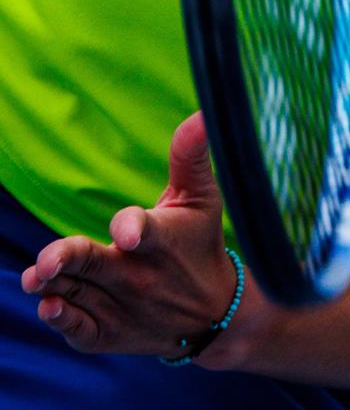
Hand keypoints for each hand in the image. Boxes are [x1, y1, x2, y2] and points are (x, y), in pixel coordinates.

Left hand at [19, 112, 245, 362]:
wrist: (215, 312)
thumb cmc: (200, 243)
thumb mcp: (200, 200)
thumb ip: (189, 158)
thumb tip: (200, 113)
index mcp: (160, 241)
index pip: (142, 231)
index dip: (131, 228)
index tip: (126, 234)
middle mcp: (139, 277)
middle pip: (91, 265)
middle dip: (66, 260)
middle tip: (48, 263)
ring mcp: (120, 307)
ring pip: (73, 291)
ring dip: (52, 284)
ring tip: (37, 276)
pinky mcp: (107, 334)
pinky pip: (76, 329)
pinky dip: (61, 319)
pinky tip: (49, 305)